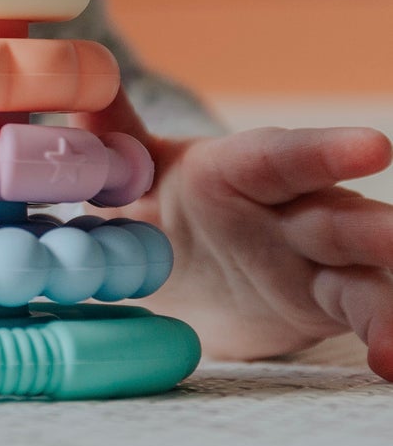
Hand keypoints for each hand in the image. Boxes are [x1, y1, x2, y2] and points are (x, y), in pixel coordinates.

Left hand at [74, 93, 392, 378]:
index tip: (374, 146)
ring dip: (391, 299)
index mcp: (239, 170)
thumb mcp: (133, 171)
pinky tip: (391, 363)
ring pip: (366, 275)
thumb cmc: (162, 200)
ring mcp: (315, 259)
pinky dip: (385, 338)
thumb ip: (114, 131)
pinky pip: (362, 317)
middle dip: (375, 229)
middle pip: (338, 216)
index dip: (322, 151)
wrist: (177, 267)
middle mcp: (289, 210)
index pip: (280, 157)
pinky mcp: (327, 304)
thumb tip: (83, 82)